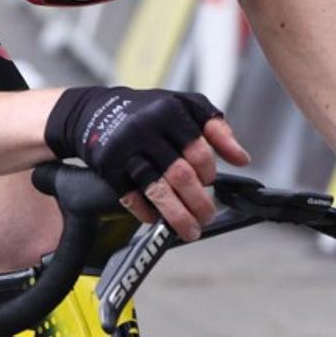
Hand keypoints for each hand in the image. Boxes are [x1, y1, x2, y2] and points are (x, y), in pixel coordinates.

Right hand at [44, 87, 250, 240]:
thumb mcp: (185, 105)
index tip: (209, 183)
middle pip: (181, 175)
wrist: (94, 111)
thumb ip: (216, 129)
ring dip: (178, 216)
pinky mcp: (109, 167)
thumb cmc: (147, 110)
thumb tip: (241, 158)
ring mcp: (125, 149)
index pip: (200, 151)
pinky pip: (131, 197)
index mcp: (169, 111)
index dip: (209, 173)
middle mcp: (146, 129)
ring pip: (157, 191)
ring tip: (190, 231)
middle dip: (199, 202)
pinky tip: (156, 220)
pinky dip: (146, 213)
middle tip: (207, 215)